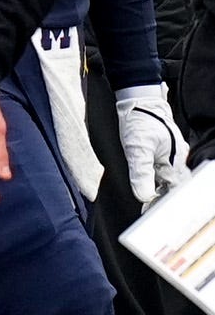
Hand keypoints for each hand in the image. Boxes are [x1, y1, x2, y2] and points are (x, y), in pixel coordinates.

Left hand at [120, 84, 188, 202]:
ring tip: (150, 205)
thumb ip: (140, 171)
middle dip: (165, 201)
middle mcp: (177, 160)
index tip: (153, 215)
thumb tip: (143, 196)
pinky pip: (165, 171)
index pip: (174, 191)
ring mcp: (172, 155)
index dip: (165, 204)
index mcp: (175, 162)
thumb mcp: (136, 147)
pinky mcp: (165, 151)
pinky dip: (159, 182)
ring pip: (171, 179)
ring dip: (162, 192)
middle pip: (175, 187)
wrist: (138, 100)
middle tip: (151, 213)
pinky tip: (152, 187)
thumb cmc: (139, 120)